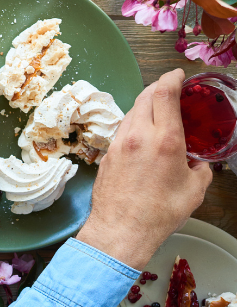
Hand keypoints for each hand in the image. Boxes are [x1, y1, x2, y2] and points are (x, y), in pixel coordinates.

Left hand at [78, 69, 212, 269]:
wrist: (120, 231)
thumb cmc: (158, 214)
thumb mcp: (194, 190)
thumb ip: (200, 169)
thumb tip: (197, 163)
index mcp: (164, 139)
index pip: (164, 93)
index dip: (172, 77)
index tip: (178, 74)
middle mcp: (138, 137)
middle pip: (145, 96)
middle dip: (159, 86)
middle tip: (170, 88)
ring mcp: (118, 145)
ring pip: (131, 112)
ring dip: (144, 105)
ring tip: (157, 111)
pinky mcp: (106, 157)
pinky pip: (121, 130)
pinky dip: (133, 124)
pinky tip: (141, 134)